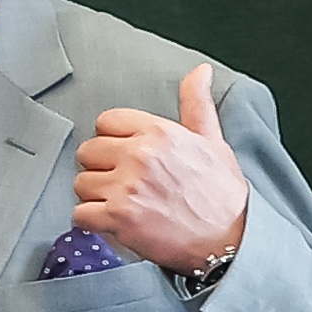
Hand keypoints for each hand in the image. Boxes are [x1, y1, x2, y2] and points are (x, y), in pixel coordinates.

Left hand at [72, 63, 252, 277]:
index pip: (106, 122)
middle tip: (129, 185)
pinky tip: (118, 222)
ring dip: (97, 197)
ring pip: (81, 184)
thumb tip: (199, 71)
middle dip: (103, 169)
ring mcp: (127, 187)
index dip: (115, 142)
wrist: (232, 241)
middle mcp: (140, 155)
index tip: (130, 157)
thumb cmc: (223, 194)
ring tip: (128, 205)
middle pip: (88, 152)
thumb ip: (196, 104)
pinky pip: (80, 214)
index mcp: (159, 133)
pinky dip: (94, 222)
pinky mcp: (118, 217)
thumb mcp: (212, 142)